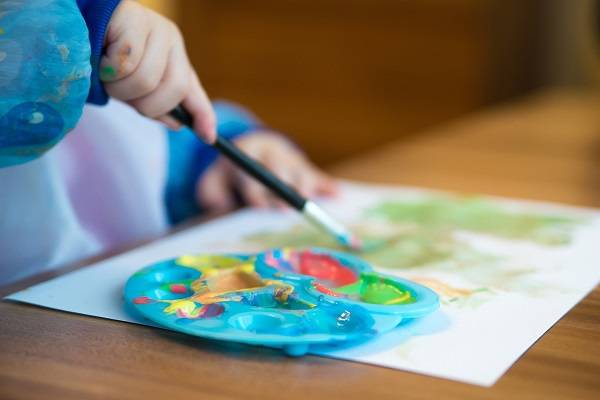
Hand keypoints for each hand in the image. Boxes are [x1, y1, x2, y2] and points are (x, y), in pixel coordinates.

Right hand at [100, 0, 215, 141]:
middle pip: (174, 90)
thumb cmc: (98, 57)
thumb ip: (154, 105)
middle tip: (119, 91)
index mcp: (174, 56)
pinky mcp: (134, 17)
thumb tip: (177, 124)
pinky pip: (125, 63)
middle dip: (144, 103)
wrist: (71, 23)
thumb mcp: (130, 86)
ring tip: (104, 73)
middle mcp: (171, 39)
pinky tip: (98, 54)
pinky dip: (106, 69)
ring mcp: (155, 26)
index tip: (208, 137)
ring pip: (147, 80)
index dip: (203, 115)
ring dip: (119, 87)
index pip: (193, 90)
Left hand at [196, 131, 337, 213]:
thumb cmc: (230, 176)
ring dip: (305, 186)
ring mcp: (291, 160)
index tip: (257, 206)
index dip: (254, 190)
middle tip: (284, 208)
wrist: (252, 149)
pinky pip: (319, 177)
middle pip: (279, 170)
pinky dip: (328, 187)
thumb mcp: (213, 181)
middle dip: (281, 189)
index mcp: (247, 154)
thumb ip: (211, 194)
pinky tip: (337, 196)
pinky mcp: (306, 169)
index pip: (251, 172)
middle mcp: (271, 154)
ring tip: (307, 201)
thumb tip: (220, 207)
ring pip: (300, 172)